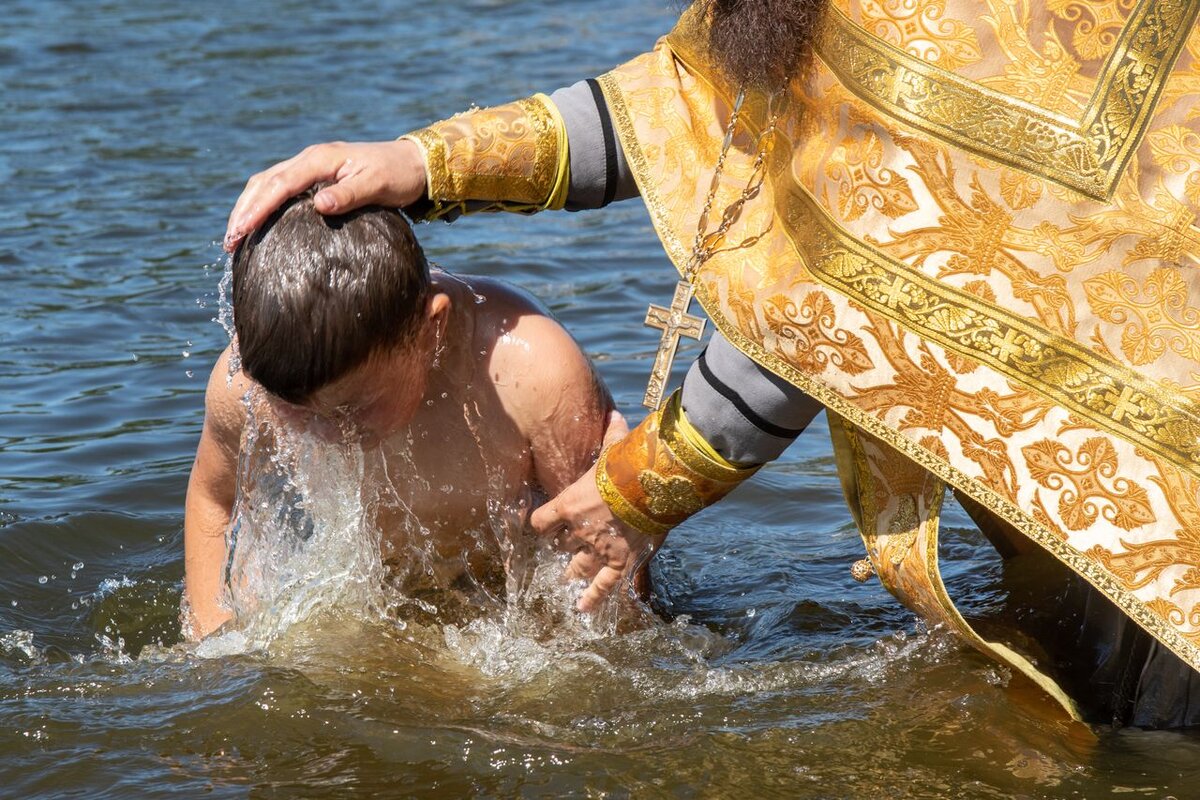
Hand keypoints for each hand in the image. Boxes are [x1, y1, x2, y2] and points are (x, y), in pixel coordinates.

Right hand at [224, 139, 426, 251]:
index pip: (279, 184)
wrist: (413, 163)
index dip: (257, 208)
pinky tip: (258, 225)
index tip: (240, 231)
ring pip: (267, 183)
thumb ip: (348, 195)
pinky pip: (280, 188)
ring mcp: (311, 166)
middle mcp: (310, 159)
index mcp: (320, 159)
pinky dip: (263, 204)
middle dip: (243, 210)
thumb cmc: (397, 176)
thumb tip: (319, 206)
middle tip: (229, 242)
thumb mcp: (377, 186)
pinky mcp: (315, 177)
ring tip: (235, 237)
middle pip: (264, 182)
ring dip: (248, 207)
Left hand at [530, 411, 663, 611]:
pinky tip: (581, 608)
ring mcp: (598, 548)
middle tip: (561, 546)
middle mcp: (578, 530)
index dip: (540, 523)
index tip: (542, 524)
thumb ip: (613, 434)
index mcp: (568, 503)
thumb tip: (616, 414)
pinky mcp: (620, 562)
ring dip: (570, 572)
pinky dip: (591, 598)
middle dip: (559, 546)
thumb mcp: (617, 446)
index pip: (540, 521)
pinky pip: (602, 586)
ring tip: (565, 579)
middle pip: (559, 545)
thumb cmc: (631, 462)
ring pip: (576, 567)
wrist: (653, 485)